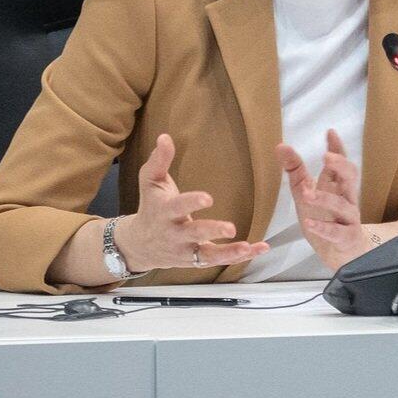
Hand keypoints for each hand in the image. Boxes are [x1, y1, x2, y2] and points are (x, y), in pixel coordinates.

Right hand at [116, 134, 267, 271]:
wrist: (139, 245)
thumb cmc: (151, 206)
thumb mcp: (150, 182)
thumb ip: (159, 160)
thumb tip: (164, 137)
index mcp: (165, 212)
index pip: (178, 207)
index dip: (192, 203)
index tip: (208, 198)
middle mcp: (175, 233)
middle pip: (194, 233)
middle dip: (212, 231)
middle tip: (231, 228)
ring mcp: (186, 250)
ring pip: (206, 255)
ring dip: (228, 253)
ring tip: (247, 247)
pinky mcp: (196, 261)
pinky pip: (218, 261)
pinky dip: (239, 257)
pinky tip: (259, 248)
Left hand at [277, 129, 369, 271]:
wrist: (340, 252)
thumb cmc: (324, 217)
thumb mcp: (305, 191)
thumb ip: (295, 169)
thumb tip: (280, 146)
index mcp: (337, 185)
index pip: (341, 162)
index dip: (337, 147)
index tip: (330, 132)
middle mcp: (346, 197)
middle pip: (351, 177)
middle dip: (341, 166)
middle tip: (327, 157)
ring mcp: (348, 218)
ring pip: (343, 205)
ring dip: (325, 199)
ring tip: (307, 194)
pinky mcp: (345, 237)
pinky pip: (337, 232)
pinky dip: (323, 228)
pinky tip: (309, 223)